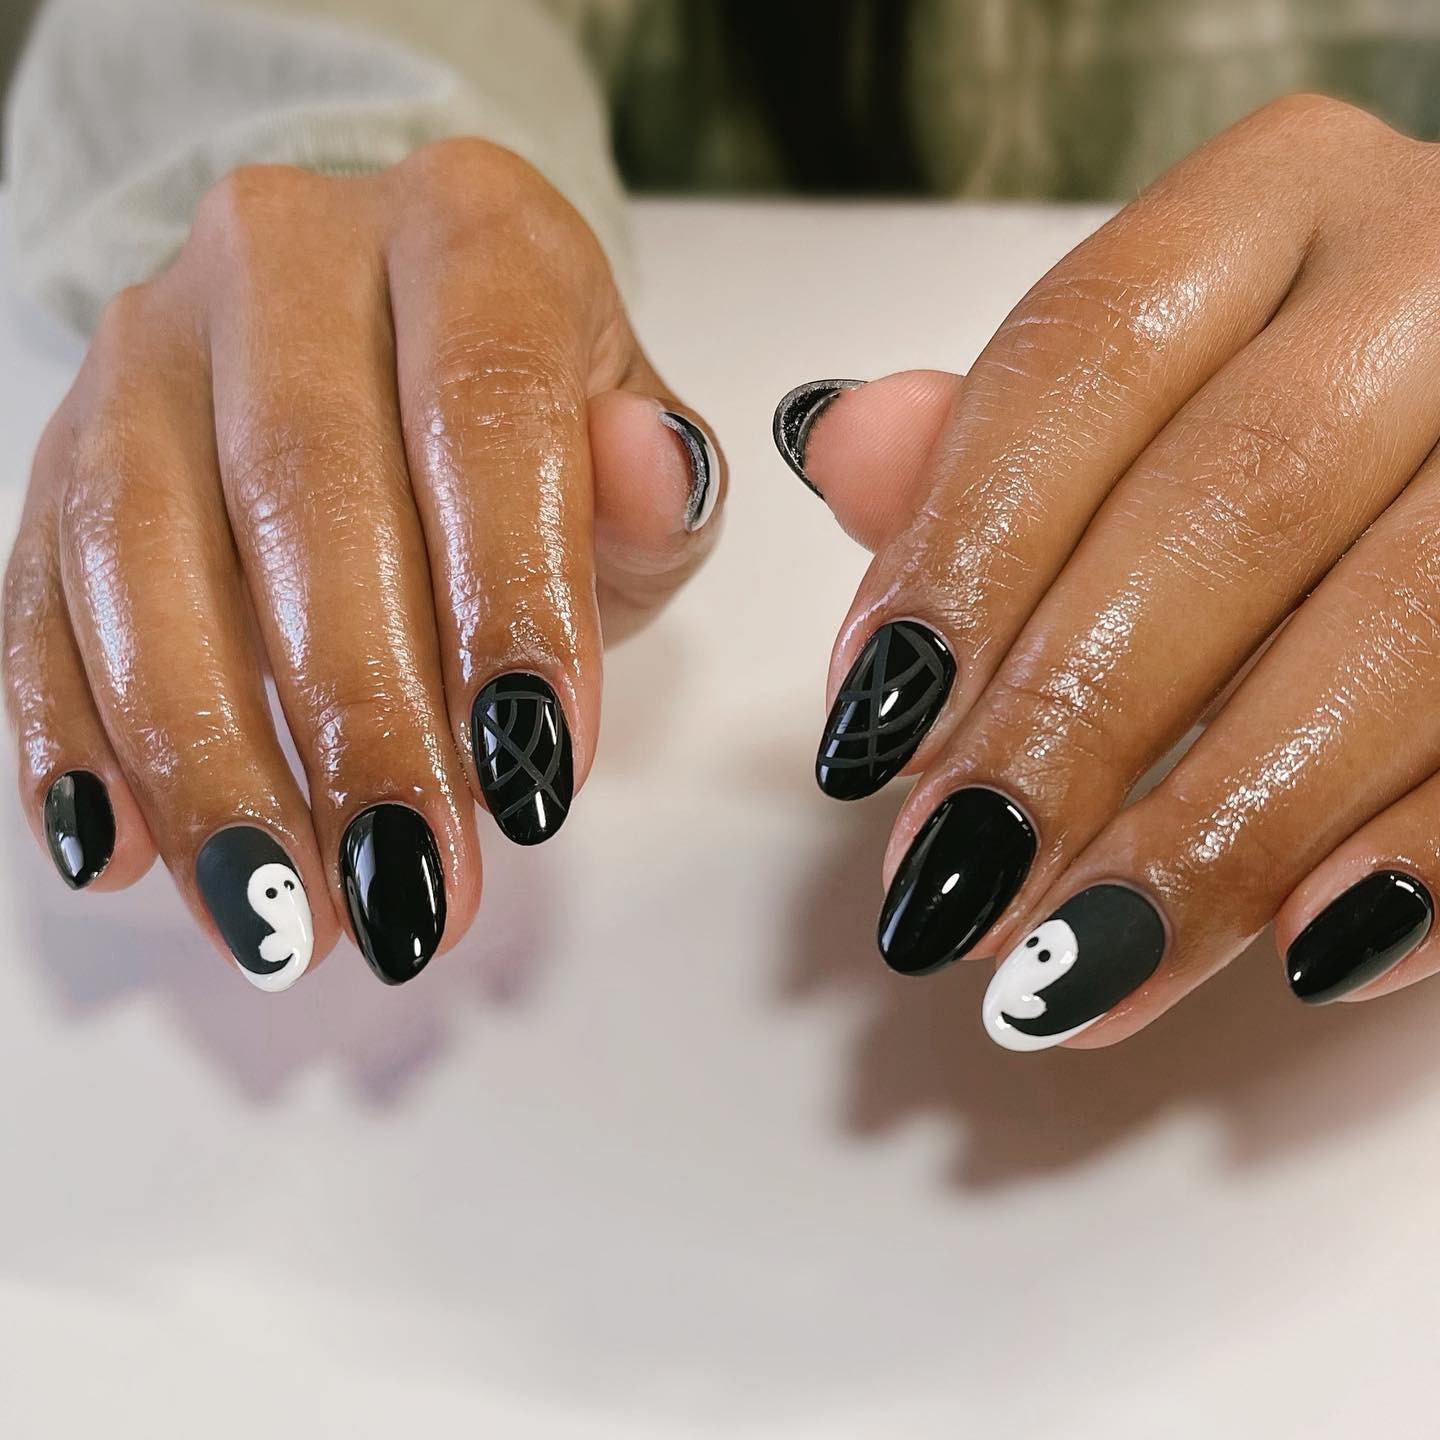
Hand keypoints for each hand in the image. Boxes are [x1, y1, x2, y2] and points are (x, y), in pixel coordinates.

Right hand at [3, 140, 721, 989]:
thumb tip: (653, 473)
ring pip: (143, 552)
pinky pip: (35, 593)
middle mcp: (285, 255)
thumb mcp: (630, 444)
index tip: (536, 775)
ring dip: (211, 760)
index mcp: (466, 229)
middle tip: (412, 887)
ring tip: (283, 913)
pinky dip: (70, 736)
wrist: (388, 330)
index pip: (484, 410)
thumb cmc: (531, 417)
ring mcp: (151, 345)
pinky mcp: (62, 444)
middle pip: (303, 490)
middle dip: (360, 720)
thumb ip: (653, 483)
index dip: (508, 599)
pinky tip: (120, 853)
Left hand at [777, 94, 1439, 1048]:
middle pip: (1236, 505)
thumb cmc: (1270, 402)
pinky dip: (1428, 854)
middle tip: (952, 883)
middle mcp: (1437, 273)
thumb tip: (843, 450)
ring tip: (1075, 965)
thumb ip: (987, 439)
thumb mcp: (1135, 388)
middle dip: (1074, 724)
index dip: (965, 554)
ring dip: (1221, 830)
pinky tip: (1302, 948)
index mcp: (1276, 205)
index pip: (1084, 363)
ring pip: (1398, 631)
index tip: (871, 730)